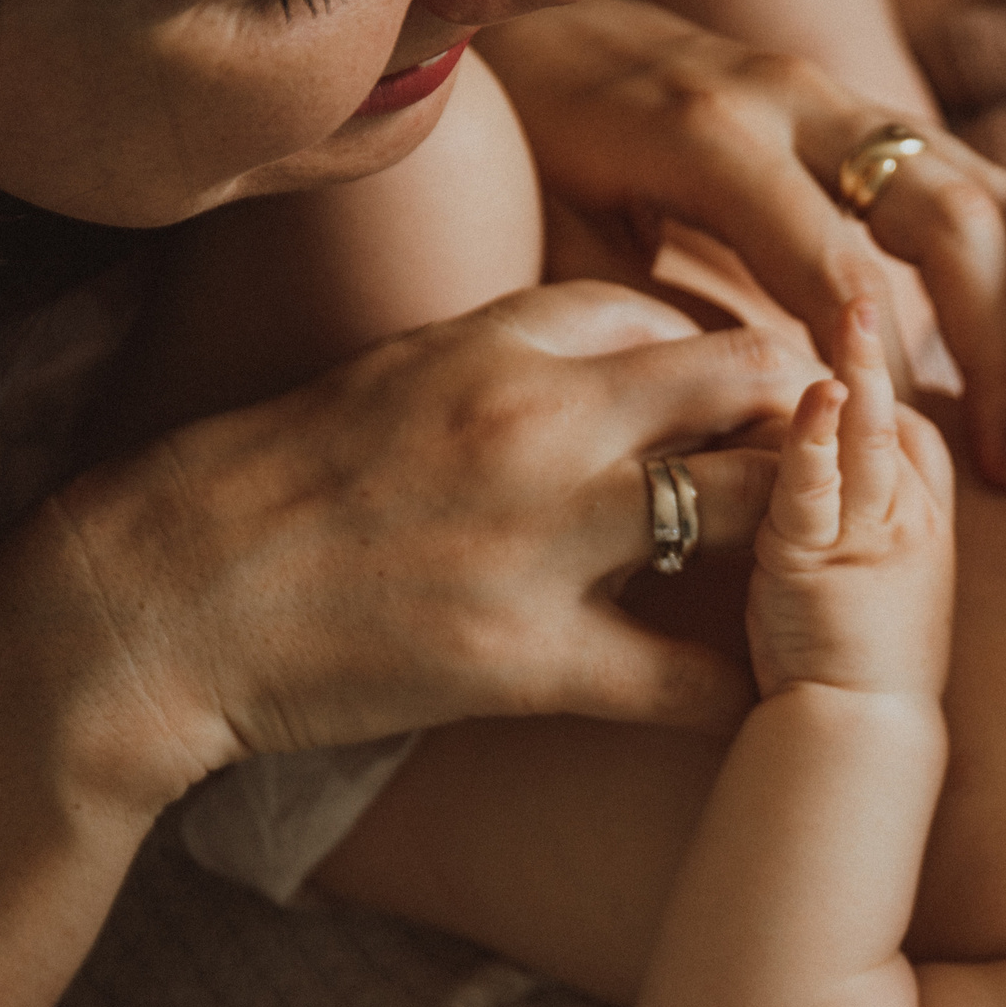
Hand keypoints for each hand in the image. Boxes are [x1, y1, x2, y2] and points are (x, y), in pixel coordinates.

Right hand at [50, 283, 817, 773]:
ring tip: (821, 572)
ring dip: (800, 539)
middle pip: (750, 377)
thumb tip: (640, 337)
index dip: (732, 356)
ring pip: (746, 508)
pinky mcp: (523, 659)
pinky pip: (685, 679)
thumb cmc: (285, 479)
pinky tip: (762, 698)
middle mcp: (538, 418)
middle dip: (811, 420)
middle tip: (836, 475)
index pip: (671, 308)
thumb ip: (522, 345)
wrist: (169, 600)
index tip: (764, 402)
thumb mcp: (405, 369)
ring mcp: (539, 537)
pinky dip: (739, 692)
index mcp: (498, 339)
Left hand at [482, 0, 1005, 488]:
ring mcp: (842, 95)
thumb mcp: (565, 246)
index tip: (903, 465)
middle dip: (1000, 346)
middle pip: (956, 216)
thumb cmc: (535, 155)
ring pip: (983, 191)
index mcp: (712, 139)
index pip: (841, 271)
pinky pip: (967, 179)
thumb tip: (749, 435)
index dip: (883, 378)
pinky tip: (1002, 359)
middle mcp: (797, 100)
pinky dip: (1003, 267)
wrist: (536, 25)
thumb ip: (657, 329)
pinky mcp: (864, 109)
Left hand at [745, 300, 955, 701]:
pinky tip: (814, 396)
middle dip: (877, 354)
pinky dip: (816, 439)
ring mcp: (872, 538)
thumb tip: (783, 468)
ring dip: (860, 373)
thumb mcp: (856, 579)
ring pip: (872, 439)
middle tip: (858, 296)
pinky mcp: (820, 560)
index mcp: (918, 521)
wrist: (858, 737)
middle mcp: (907, 520)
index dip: (879, 387)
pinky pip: (821, 487)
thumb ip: (833, 520)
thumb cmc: (845, 668)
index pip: (910, 431)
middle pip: (900, 418)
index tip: (847, 341)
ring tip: (850, 312)